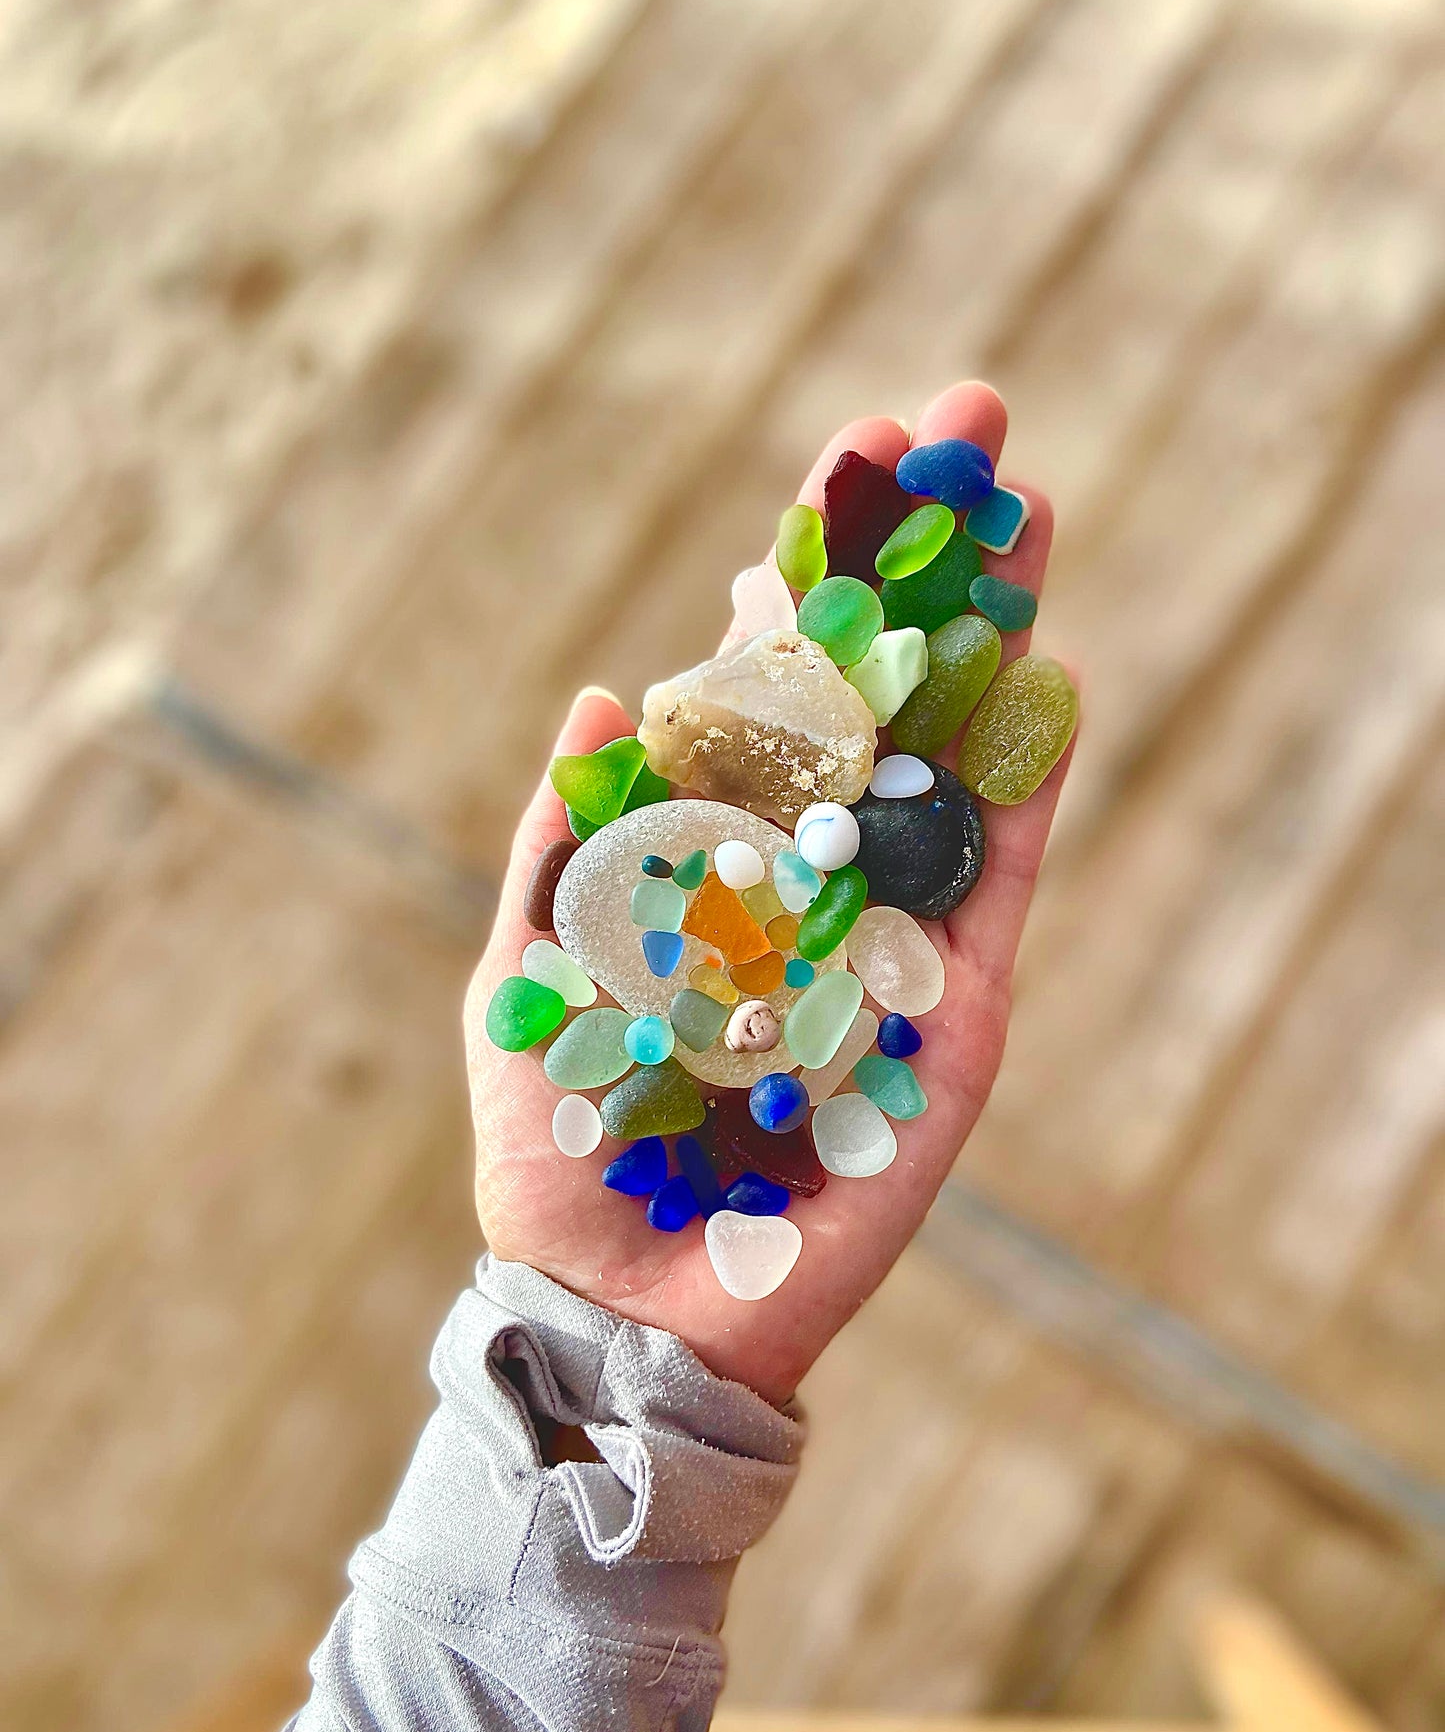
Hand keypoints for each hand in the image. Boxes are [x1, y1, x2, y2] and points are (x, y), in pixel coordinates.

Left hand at [463, 382, 1073, 1404]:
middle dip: (927, 562)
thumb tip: (599, 689)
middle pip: (884, 689)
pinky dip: (1023, 789)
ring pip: (952, 760)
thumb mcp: (527, 973)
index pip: (778, 680)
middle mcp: (815, 871)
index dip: (820, 565)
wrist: (623, 1307)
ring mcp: (891, 936)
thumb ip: (565, 840)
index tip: (862, 448)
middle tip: (976, 424)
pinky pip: (995, 887)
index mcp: (716, 850)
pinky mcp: (949, 1016)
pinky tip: (1050, 683)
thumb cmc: (567, 1146)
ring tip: (1030, 514)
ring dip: (993, 638)